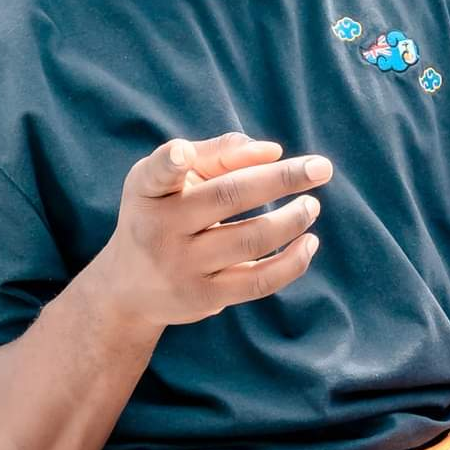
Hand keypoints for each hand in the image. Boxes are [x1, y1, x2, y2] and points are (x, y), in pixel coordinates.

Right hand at [95, 131, 332, 331]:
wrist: (127, 288)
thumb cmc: (160, 213)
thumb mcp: (169, 178)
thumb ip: (216, 154)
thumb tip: (272, 151)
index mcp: (148, 189)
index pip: (157, 173)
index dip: (171, 162)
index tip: (183, 154)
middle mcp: (160, 228)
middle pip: (227, 197)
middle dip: (280, 179)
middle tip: (321, 167)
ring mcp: (182, 266)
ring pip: (250, 239)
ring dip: (292, 219)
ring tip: (312, 205)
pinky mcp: (203, 298)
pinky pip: (257, 281)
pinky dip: (291, 262)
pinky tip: (309, 242)